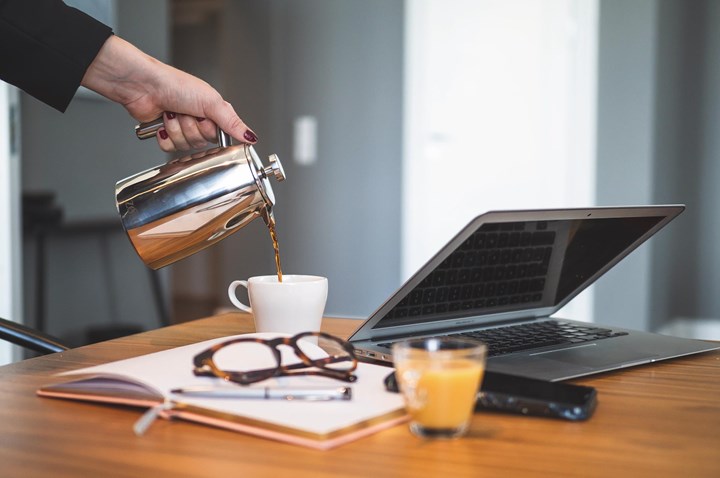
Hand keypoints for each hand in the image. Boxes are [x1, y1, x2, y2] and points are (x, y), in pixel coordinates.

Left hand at [81, 35, 257, 150]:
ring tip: (172, 113)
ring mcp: (181, 127)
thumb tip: (251, 137)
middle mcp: (198, 120)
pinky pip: (169, 149)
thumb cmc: (175, 84)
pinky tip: (163, 123)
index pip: (219, 137)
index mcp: (212, 113)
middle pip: (201, 143)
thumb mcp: (211, 102)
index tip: (204, 119)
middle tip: (185, 112)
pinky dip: (164, 136)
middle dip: (191, 128)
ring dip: (176, 129)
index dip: (209, 131)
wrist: (144, 85)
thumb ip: (232, 122)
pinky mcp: (165, 133)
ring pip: (184, 146)